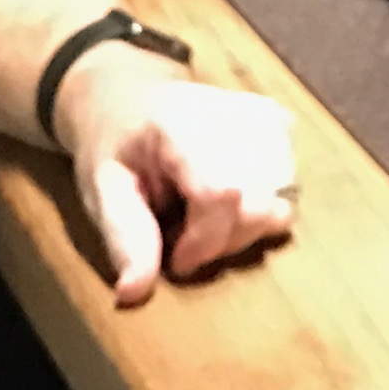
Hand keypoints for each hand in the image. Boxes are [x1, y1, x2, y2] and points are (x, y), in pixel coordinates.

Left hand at [55, 57, 298, 303]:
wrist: (133, 96)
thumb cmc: (115, 147)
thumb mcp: (101, 191)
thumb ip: (123, 239)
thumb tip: (134, 294)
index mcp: (183, 123)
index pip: (222, 194)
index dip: (203, 242)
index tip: (175, 256)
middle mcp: (237, 114)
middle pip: (257, 206)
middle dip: (221, 241)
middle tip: (182, 232)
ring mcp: (266, 117)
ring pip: (279, 206)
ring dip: (240, 229)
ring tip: (200, 213)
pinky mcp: (282, 126)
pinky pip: (287, 193)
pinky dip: (258, 210)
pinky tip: (225, 198)